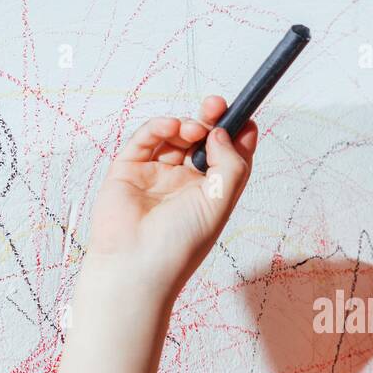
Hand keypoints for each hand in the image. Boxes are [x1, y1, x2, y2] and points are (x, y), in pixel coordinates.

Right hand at [86, 95, 258, 295]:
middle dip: (211, 119)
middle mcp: (185, 183)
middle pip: (202, 140)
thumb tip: (223, 131)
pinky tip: (171, 126)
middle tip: (216, 105)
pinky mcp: (129, 170)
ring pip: (175, 136)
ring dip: (187, 124)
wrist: (134, 267)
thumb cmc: (179, 246)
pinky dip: (159, 126)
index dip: (236, 133)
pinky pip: (146, 139)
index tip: (243, 115)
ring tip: (193, 129)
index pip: (228, 155)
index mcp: (210, 194)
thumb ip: (230, 165)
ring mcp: (156, 175)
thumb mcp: (219, 204)